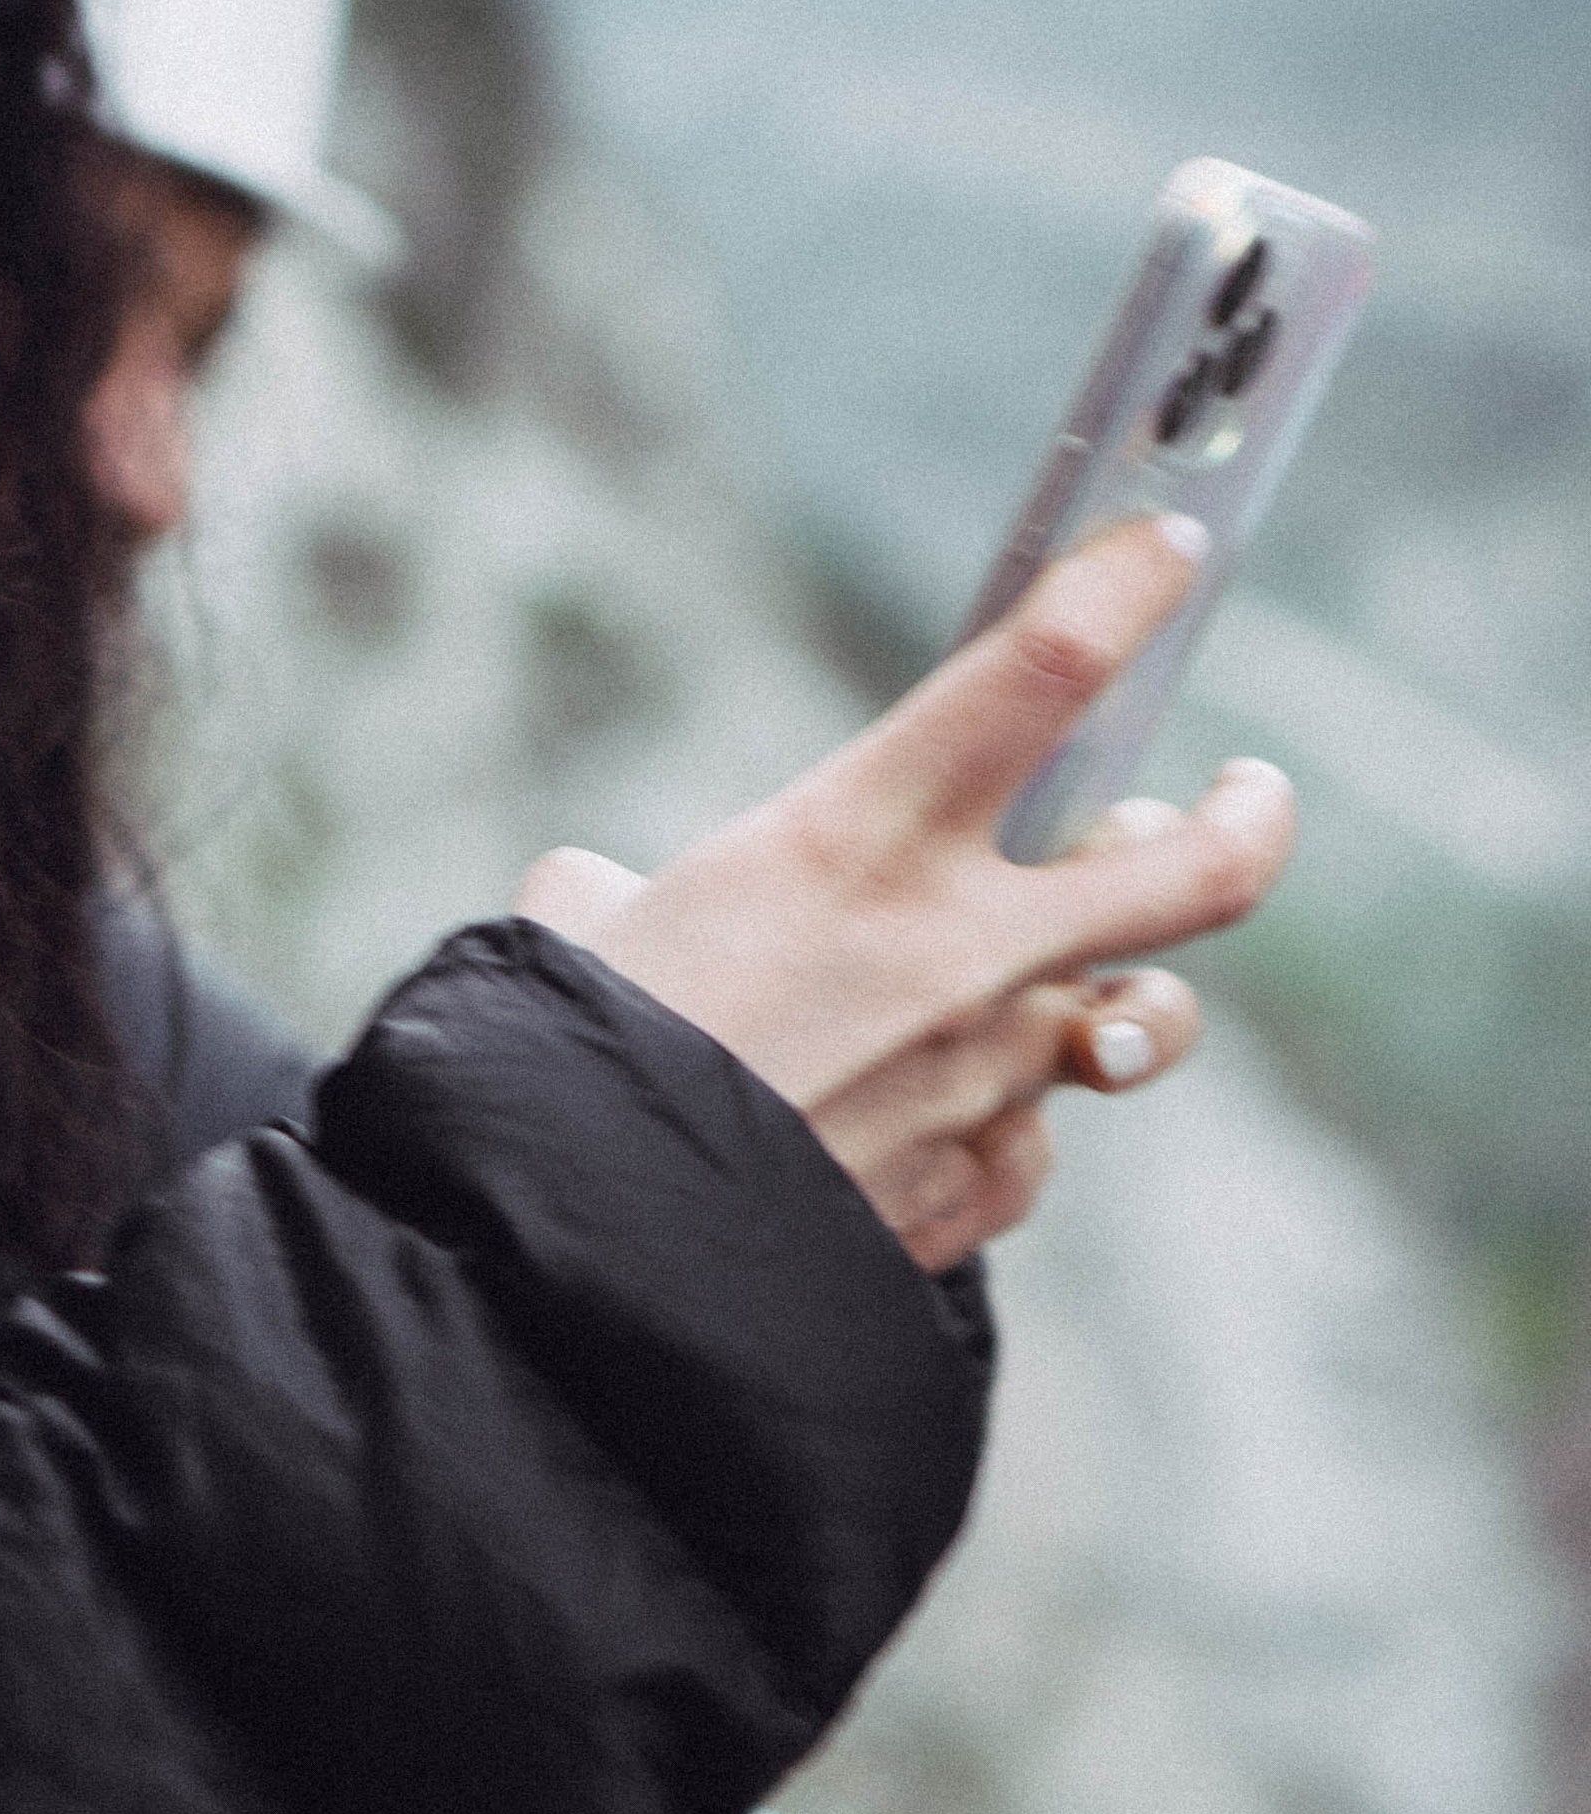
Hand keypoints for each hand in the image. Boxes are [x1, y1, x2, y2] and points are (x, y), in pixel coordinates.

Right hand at [516, 517, 1290, 1253]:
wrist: (575, 1264)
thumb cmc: (562, 1067)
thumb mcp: (588, 926)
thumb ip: (636, 892)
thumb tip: (602, 904)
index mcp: (855, 839)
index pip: (1042, 671)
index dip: (1127, 590)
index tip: (1168, 549)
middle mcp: (955, 951)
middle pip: (1197, 872)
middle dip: (1247, 825)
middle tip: (1250, 797)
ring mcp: (983, 1081)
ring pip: (1120, 1027)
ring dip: (1107, 1003)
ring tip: (1084, 995)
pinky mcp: (968, 1192)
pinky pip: (1026, 1148)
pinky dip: (993, 1130)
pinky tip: (929, 1128)